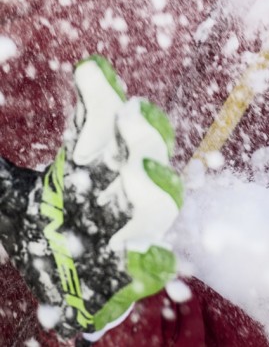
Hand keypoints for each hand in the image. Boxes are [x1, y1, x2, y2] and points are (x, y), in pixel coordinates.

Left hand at [0, 55, 182, 339]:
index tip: (88, 70)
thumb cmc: (45, 232)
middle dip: (143, 131)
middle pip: (146, 149)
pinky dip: (151, 260)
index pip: (101, 118)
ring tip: (141, 171)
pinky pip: (155, 266)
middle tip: (131, 112)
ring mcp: (136, 229)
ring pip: (161, 200)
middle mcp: (123, 187)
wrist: (65, 290)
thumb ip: (0, 173)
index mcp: (96, 160)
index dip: (99, 94)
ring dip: (156, 184)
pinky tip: (136, 251)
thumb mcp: (13, 199)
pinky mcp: (135, 274)